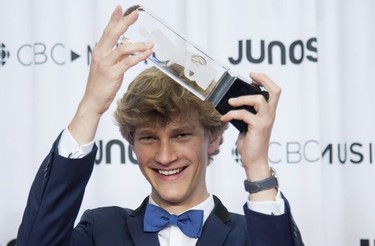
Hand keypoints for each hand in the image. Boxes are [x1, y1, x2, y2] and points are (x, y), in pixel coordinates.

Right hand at [69, 6, 152, 143]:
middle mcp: (100, 55)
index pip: (107, 31)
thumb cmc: (100, 85)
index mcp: (99, 52)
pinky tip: (147, 53)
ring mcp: (106, 64)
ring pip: (124, 48)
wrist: (92, 101)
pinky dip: (139, 56)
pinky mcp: (113, 74)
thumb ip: (115, 56)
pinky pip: (128, 62)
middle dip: (125, 22)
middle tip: (136, 14)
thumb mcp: (106, 67)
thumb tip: (127, 46)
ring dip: (139, 44)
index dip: (114, 19)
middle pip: (113, 33)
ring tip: (151, 43)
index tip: (120, 8)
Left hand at [221, 72, 280, 199]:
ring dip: (242, 98)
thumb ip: (246, 114)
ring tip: (230, 102)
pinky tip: (224, 118)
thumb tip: (233, 103)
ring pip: (258, 100)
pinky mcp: (258, 127)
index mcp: (268, 113)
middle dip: (263, 80)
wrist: (254, 161)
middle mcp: (270, 115)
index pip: (274, 92)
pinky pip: (244, 114)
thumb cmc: (251, 144)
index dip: (266, 81)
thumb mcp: (248, 125)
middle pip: (274, 91)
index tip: (253, 77)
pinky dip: (231, 114)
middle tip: (250, 77)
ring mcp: (265, 121)